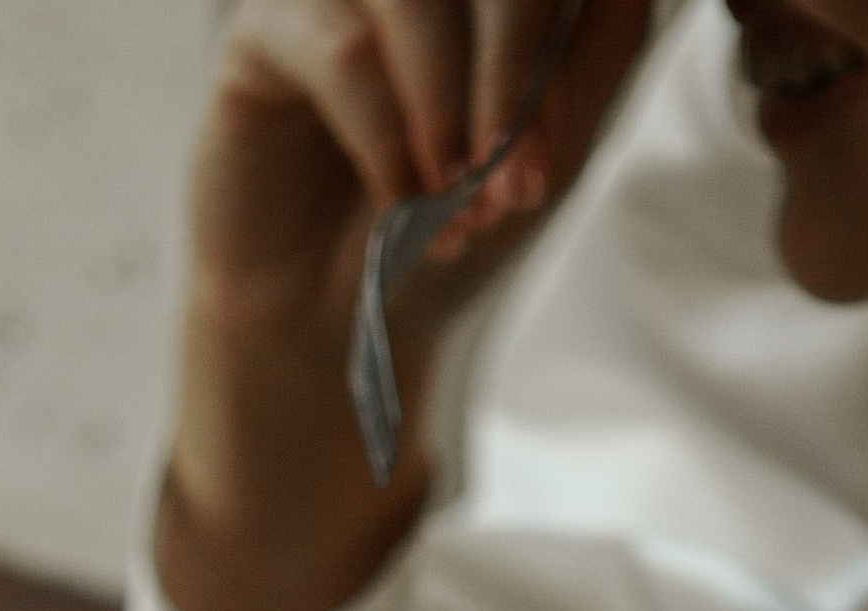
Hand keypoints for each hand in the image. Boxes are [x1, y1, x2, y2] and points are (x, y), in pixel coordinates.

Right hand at [163, 0, 649, 610]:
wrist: (333, 323)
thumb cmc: (439, 232)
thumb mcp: (548, 152)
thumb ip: (598, 55)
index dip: (562, 41)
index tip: (552, 155)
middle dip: (512, 72)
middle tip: (512, 178)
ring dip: (446, 108)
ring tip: (453, 199)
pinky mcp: (268, 28)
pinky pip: (342, 49)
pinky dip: (384, 135)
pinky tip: (398, 200)